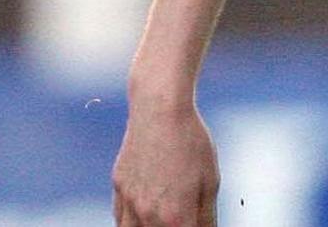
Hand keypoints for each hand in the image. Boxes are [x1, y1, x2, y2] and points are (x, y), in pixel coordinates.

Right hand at [112, 103, 218, 225]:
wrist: (160, 112)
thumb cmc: (192, 144)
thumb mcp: (210, 182)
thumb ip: (206, 217)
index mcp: (174, 216)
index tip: (196, 224)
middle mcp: (147, 215)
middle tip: (182, 218)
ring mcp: (128, 203)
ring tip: (164, 219)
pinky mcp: (118, 189)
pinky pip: (120, 218)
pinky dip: (132, 222)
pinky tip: (145, 215)